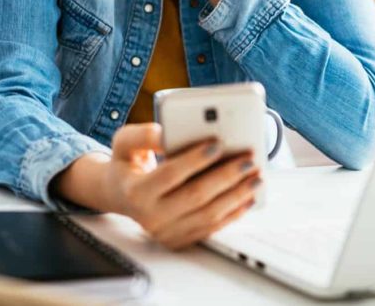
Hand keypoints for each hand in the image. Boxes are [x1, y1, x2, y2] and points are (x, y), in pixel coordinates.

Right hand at [55, 123, 261, 249]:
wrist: (119, 195)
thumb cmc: (126, 164)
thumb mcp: (123, 142)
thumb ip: (142, 135)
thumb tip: (167, 133)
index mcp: (135, 191)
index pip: (169, 174)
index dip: (194, 159)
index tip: (217, 143)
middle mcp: (150, 216)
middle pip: (196, 196)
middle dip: (226, 176)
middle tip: (248, 158)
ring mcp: (166, 232)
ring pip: (208, 215)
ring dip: (237, 195)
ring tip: (256, 176)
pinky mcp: (179, 240)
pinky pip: (212, 227)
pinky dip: (233, 212)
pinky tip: (247, 196)